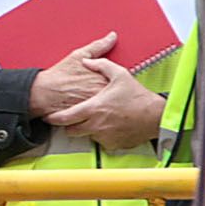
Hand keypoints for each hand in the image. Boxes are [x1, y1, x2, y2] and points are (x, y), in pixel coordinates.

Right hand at [25, 33, 125, 121]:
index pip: (119, 81)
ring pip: (110, 108)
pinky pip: (101, 120)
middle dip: (114, 95)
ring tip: (97, 103)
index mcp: (102, 79)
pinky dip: (99, 117)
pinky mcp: (88, 119)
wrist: (43, 93)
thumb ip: (99, 46)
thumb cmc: (59, 75)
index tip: (111, 83)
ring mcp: (95, 108)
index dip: (115, 82)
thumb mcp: (78, 56)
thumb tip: (112, 36)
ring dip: (108, 106)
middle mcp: (101, 94)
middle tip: (101, 93)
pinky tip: (94, 113)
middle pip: (116, 96)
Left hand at [46, 60, 164, 151]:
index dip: (54, 118)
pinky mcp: (113, 145)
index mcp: (93, 108)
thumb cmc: (138, 96)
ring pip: (87, 136)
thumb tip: (87, 61)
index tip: (49, 117)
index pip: (65, 118)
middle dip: (69, 125)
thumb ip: (100, 65)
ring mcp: (104, 137)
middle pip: (71, 131)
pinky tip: (111, 126)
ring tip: (100, 119)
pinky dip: (103, 135)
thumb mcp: (119, 75)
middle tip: (74, 118)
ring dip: (88, 129)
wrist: (155, 116)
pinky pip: (102, 141)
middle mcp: (96, 125)